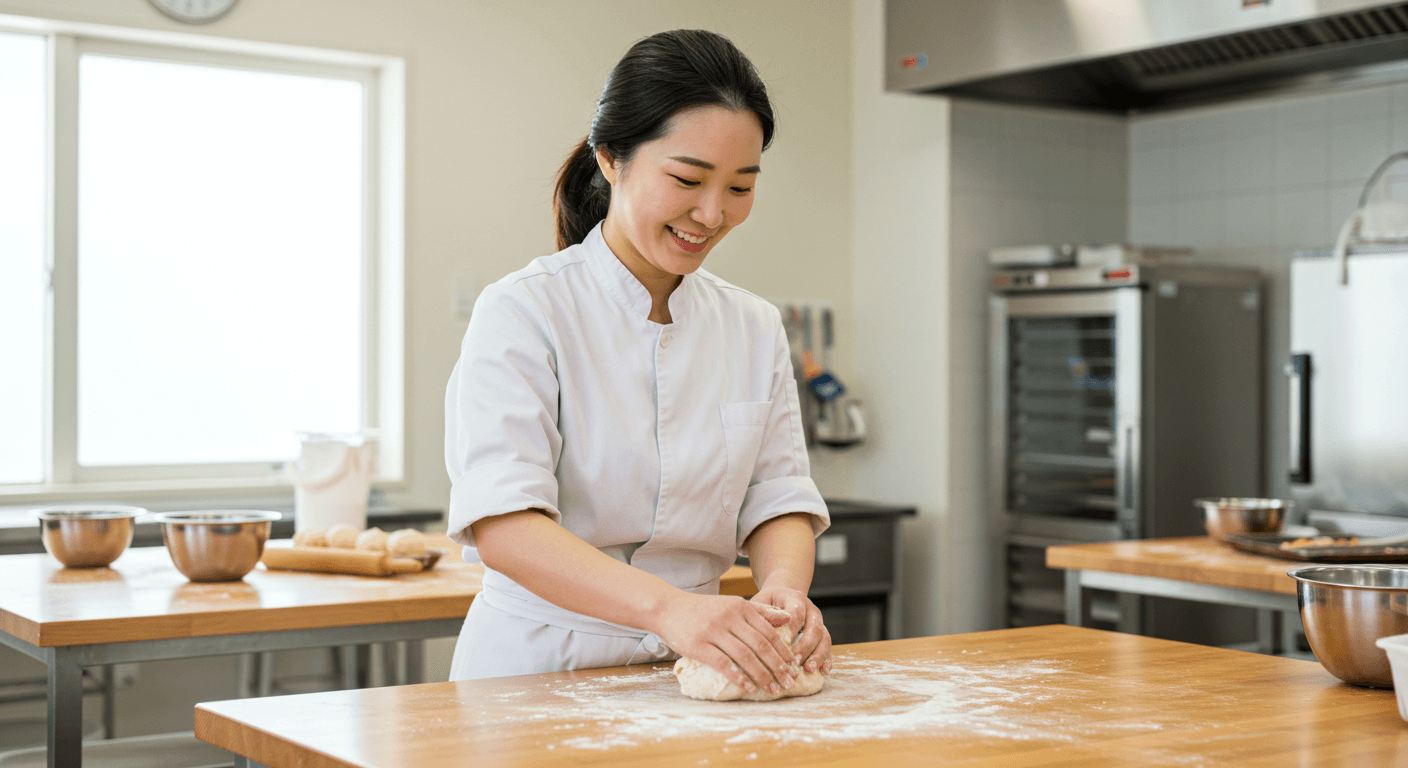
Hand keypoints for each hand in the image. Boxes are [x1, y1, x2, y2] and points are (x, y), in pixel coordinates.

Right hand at [653, 593, 802, 695]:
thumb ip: (760, 611)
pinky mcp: (699, 645)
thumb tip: (788, 618)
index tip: (794, 667)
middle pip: (761, 644)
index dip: (783, 651)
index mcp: (740, 607)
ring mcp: (713, 631)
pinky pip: (723, 664)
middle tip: (789, 682)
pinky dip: (738, 676)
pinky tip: (748, 687)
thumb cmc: (703, 609)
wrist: (668, 608)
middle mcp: (729, 617)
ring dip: (762, 675)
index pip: (769, 631)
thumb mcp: (732, 603)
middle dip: (778, 666)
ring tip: (773, 689)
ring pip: (745, 656)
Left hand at [750, 586, 831, 674]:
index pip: (796, 614)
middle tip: (795, 662)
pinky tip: (823, 672)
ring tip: (808, 670)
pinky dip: (827, 660)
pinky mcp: (822, 634)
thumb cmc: (766, 604)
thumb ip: (760, 614)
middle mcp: (811, 610)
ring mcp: (819, 622)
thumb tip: (759, 633)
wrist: (780, 598)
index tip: (782, 647)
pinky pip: (828, 647)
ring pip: (824, 638)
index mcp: (795, 599)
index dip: (791, 631)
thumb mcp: (760, 603)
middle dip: (805, 647)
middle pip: (814, 628)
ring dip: (818, 655)